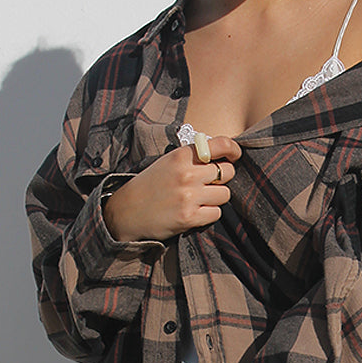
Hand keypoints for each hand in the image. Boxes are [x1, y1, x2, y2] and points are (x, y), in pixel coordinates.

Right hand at [103, 135, 241, 242]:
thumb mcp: (168, 162)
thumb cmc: (150, 185)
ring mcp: (188, 196)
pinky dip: (209, 214)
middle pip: (227, 172)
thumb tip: (223, 156)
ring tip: (199, 199)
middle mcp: (186, 174)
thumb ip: (193, 157)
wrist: (126, 211)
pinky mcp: (189, 217)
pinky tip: (196, 212)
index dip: (233, 150)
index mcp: (181, 155)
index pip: (220, 145)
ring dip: (216, 198)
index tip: (235, 156)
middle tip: (209, 183)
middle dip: (222, 178)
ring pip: (225, 194)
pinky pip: (217, 213)